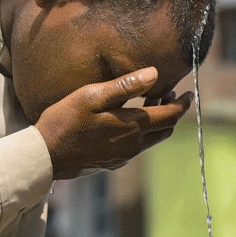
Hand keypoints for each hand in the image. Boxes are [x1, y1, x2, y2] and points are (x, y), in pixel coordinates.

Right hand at [35, 67, 191, 179]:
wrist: (46, 156)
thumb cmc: (65, 121)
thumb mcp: (92, 96)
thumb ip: (125, 86)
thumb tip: (154, 74)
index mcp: (132, 127)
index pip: (170, 115)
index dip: (182, 104)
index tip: (189, 92)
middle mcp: (134, 145)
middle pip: (165, 129)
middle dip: (172, 111)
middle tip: (169, 93)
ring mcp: (124, 157)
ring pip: (153, 140)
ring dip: (158, 122)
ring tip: (150, 103)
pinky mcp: (114, 162)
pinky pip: (138, 147)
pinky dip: (143, 133)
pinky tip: (128, 122)